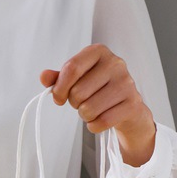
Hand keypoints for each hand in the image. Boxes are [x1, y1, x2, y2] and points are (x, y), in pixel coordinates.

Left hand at [40, 44, 155, 166]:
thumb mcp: (77, 79)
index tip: (58, 97)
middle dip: (74, 103)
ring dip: (85, 115)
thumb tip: (44, 76)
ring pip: (88, 109)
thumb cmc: (98, 90)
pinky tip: (100, 119)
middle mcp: (115, 63)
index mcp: (99, 52)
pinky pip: (101, 122)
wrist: (127, 106)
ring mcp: (126, 83)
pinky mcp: (132, 104)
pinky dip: (95, 126)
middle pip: (77, 92)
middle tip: (83, 102)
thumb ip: (59, 78)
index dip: (59, 88)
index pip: (71, 68)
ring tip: (93, 109)